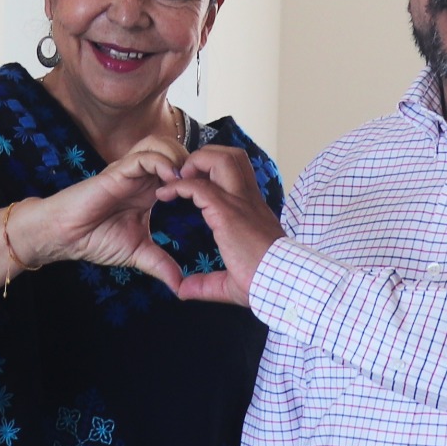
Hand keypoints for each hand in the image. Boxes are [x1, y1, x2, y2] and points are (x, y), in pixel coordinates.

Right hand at [13, 131, 190, 288]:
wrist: (66, 237)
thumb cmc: (96, 239)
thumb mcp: (137, 253)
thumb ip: (160, 264)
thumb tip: (180, 286)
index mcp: (150, 189)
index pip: (181, 167)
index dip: (198, 175)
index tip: (211, 196)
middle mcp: (141, 175)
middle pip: (176, 147)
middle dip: (193, 160)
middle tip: (204, 183)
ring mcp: (129, 171)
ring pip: (161, 143)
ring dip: (178, 157)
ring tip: (187, 181)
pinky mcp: (116, 172)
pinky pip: (143, 156)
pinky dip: (160, 162)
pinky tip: (170, 180)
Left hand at [160, 146, 282, 305]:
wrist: (282, 283)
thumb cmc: (264, 284)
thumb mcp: (230, 282)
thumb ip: (205, 283)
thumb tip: (183, 290)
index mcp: (251, 211)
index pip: (235, 174)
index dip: (211, 172)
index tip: (190, 186)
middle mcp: (247, 200)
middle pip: (232, 156)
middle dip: (205, 155)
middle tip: (186, 175)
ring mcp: (239, 203)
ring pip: (221, 159)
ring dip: (195, 162)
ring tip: (178, 178)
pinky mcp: (228, 212)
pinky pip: (199, 186)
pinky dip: (179, 185)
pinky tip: (165, 194)